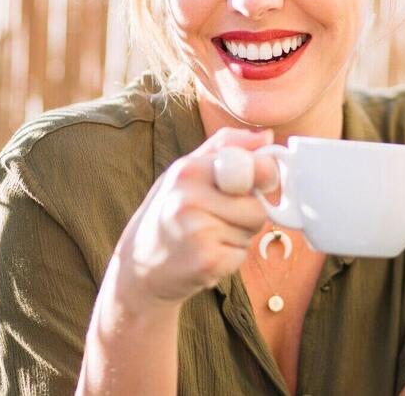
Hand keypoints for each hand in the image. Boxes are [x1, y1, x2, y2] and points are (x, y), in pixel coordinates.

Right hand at [110, 127, 279, 308]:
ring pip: (252, 231)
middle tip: (218, 218)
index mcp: (188, 169)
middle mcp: (190, 198)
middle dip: (248, 214)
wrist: (137, 269)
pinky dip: (231, 257)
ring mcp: (197, 232)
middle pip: (258, 206)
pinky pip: (242, 254)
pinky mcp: (207, 261)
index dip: (265, 176)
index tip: (258, 183)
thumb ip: (224, 147)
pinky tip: (206, 254)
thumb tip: (267, 136)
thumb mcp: (185, 171)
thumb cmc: (168, 213)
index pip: (253, 166)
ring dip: (239, 236)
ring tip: (208, 236)